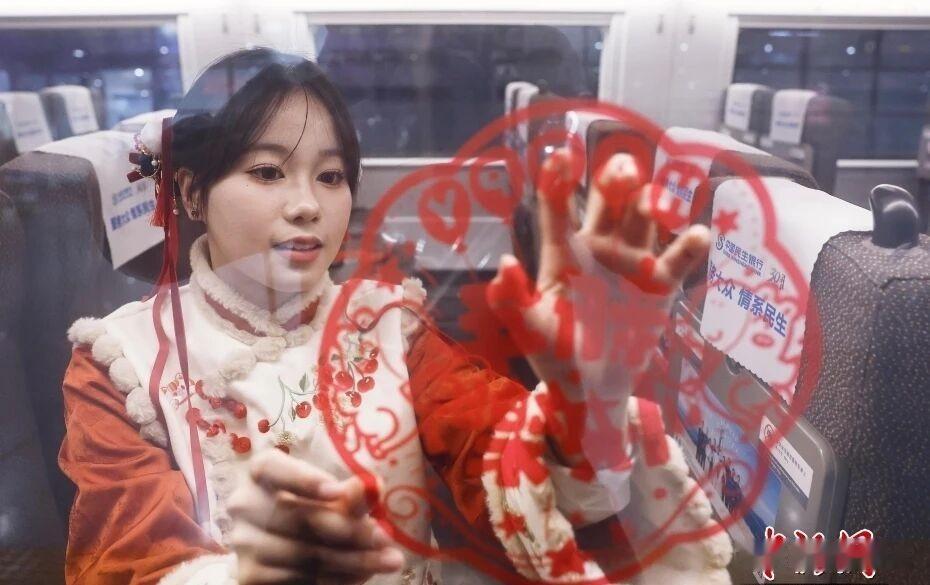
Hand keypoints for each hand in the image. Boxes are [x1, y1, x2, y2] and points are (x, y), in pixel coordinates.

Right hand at [228, 448, 404, 583]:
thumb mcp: (334, 498)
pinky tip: (361, 576)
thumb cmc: (314, 508)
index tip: (338, 492)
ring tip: (386, 560)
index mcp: (262, 471)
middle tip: (386, 538)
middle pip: (297, 518)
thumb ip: (351, 493)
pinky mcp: (250, 576)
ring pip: (304, 554)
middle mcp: (244, 503)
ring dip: (352, 561)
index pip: (273, 468)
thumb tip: (372, 485)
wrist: (287, 548)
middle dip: (348, 530)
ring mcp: (244, 542)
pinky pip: (299, 580)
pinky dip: (336, 580)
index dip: (304, 480)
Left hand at [489, 149, 709, 463]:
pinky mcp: (661, 284)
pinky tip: (697, 235)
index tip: (562, 155)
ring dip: (653, 201)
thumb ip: (512, 300)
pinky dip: (692, 244)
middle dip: (617, 178)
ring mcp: (632, 261)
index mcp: (563, 253)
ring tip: (655, 206)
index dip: (558, 181)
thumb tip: (503, 263)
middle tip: (622, 172)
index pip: (558, 210)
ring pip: (644, 217)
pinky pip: (680, 258)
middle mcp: (599, 247)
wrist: (592, 388)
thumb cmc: (554, 353)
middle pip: (609, 200)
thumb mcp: (529, 329)